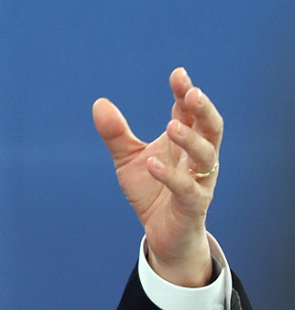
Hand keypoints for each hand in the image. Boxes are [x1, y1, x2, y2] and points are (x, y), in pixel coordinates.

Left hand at [93, 68, 219, 286]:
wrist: (161, 235)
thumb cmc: (152, 192)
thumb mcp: (128, 159)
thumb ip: (116, 134)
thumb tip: (99, 102)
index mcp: (185, 142)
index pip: (190, 112)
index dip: (185, 93)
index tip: (178, 74)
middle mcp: (198, 158)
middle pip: (211, 128)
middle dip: (203, 109)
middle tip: (191, 93)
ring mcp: (199, 181)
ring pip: (206, 156)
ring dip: (191, 140)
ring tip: (171, 126)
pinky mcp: (193, 205)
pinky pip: (187, 189)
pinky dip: (171, 175)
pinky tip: (153, 163)